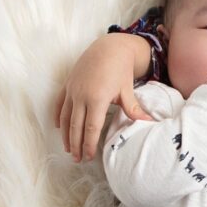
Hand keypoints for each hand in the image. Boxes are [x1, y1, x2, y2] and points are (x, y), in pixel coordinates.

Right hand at [55, 34, 152, 161]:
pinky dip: (58, 117)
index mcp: (97, 99)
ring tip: (68, 149)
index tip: (89, 157)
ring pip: (65, 118)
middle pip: (76, 126)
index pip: (91, 128)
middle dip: (76, 145)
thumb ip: (133, 109)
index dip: (89, 144)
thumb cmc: (120, 69)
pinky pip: (59, 104)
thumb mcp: (127, 90)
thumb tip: (149, 122)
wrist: (108, 47)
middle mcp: (81, 96)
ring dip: (66, 135)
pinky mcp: (67, 84)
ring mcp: (72, 90)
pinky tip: (59, 128)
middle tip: (78, 159)